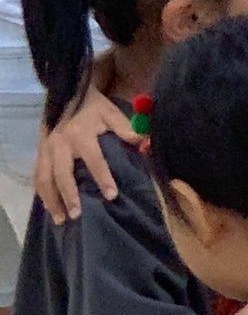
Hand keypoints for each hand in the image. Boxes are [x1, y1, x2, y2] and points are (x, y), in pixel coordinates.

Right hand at [33, 87, 140, 223]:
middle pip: (62, 174)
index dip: (103, 178)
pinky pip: (37, 176)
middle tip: (77, 214)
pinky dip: (42, 193)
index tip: (111, 196)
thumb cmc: (94, 107)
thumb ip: (126, 129)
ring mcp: (46, 149)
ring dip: (51, 200)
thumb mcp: (112, 113)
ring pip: (44, 178)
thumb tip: (144, 143)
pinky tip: (50, 208)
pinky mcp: (40, 153)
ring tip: (61, 219)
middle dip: (69, 195)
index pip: (93, 160)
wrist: (68, 95)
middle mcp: (60, 144)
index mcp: (80, 135)